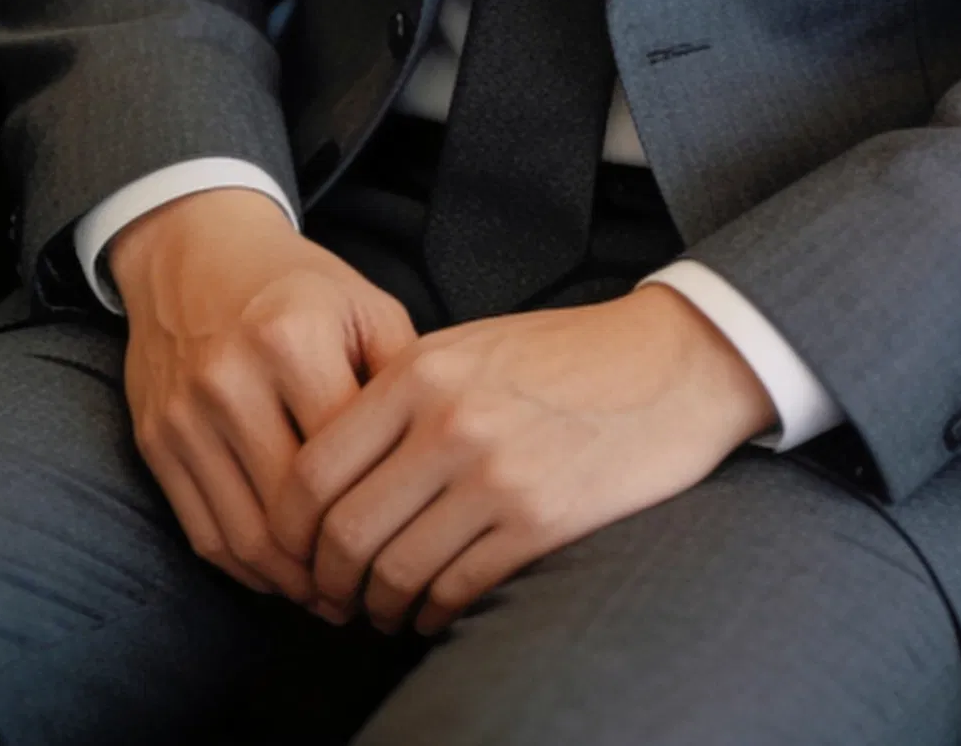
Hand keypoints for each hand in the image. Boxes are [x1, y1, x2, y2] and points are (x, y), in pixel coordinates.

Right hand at [110, 187, 416, 611]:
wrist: (195, 250)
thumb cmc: (299, 285)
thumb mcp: (366, 306)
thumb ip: (403, 379)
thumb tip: (435, 465)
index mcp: (292, 338)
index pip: (343, 457)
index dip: (379, 510)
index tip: (411, 541)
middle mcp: (230, 378)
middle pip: (291, 510)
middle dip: (336, 564)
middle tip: (374, 588)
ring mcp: (185, 415)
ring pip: (244, 537)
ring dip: (291, 583)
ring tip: (333, 596)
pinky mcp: (155, 441)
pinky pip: (204, 532)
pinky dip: (246, 568)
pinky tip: (284, 574)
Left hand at [271, 284, 776, 633]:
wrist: (670, 364)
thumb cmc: (564, 356)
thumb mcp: (468, 348)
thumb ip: (401, 395)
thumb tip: (331, 473)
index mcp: (420, 371)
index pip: (313, 469)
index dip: (290, 529)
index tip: (297, 553)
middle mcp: (447, 422)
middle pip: (343, 532)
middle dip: (326, 582)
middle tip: (332, 597)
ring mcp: (494, 475)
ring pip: (394, 571)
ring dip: (378, 606)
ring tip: (382, 609)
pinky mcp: (539, 522)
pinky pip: (455, 590)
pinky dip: (431, 614)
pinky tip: (433, 609)